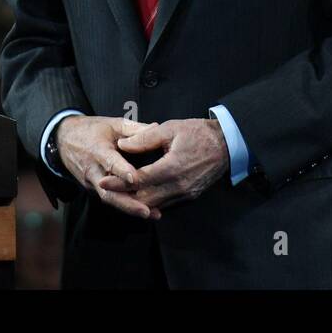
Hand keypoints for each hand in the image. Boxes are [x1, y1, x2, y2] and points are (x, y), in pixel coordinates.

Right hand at [55, 115, 162, 219]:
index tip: (134, 179)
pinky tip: (143, 210)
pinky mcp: (92, 189)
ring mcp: (91, 182)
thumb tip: (156, 128)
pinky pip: (109, 198)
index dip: (121, 171)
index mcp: (98, 150)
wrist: (63, 140)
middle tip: (147, 211)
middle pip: (108, 191)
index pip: (109, 162)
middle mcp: (93, 170)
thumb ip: (134, 128)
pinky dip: (125, 205)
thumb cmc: (92, 130)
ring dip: (129, 208)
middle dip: (128, 203)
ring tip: (151, 214)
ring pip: (109, 198)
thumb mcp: (112, 124)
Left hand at [99, 118, 229, 212]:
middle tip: (107, 189)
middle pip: (144, 198)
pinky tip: (140, 194)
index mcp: (172, 167)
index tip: (103, 180)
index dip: (119, 182)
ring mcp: (186, 193)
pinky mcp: (190, 196)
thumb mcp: (170, 128)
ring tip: (119, 193)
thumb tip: (122, 145)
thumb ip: (144, 138)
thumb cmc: (199, 133)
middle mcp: (179, 185)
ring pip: (155, 204)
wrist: (228, 144)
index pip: (139, 180)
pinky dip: (151, 200)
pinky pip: (166, 203)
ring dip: (137, 201)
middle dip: (124, 195)